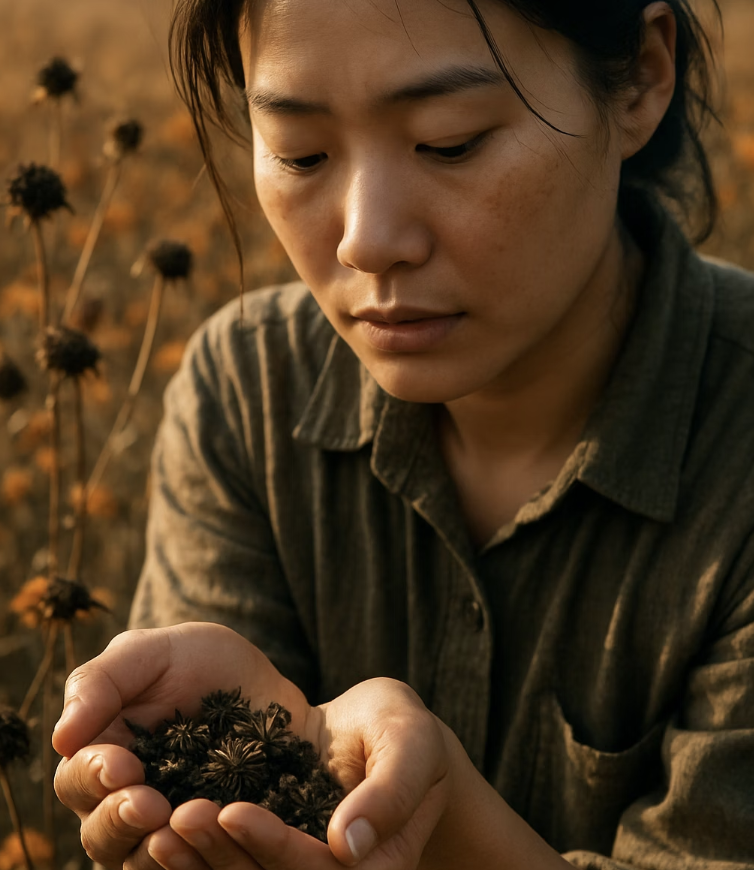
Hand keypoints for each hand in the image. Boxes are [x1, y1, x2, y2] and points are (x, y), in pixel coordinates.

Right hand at [53, 622, 313, 869]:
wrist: (268, 685)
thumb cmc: (202, 663)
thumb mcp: (154, 653)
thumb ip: (102, 682)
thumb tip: (61, 737)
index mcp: (102, 758)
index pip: (77, 781)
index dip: (92, 778)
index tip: (121, 766)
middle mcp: (126, 804)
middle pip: (103, 835)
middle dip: (121, 821)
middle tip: (150, 803)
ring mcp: (169, 829)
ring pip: (143, 862)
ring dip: (155, 851)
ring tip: (180, 825)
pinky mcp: (214, 843)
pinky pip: (197, 864)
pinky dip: (199, 857)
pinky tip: (217, 833)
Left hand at [151, 677, 453, 869]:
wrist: (376, 729)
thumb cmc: (402, 730)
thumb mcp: (411, 744)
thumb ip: (391, 791)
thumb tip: (349, 844)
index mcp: (374, 868)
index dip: (273, 846)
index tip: (232, 810)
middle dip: (223, 856)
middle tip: (181, 816)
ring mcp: (294, 866)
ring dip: (199, 861)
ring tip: (159, 825)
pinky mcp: (265, 853)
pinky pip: (227, 863)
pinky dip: (194, 855)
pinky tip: (159, 828)